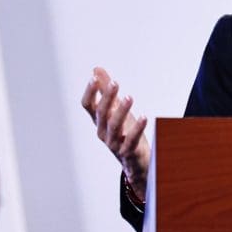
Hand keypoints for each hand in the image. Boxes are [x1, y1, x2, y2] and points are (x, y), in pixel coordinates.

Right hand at [81, 67, 150, 200]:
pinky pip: (131, 139)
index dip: (89, 92)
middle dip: (107, 98)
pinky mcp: (127, 152)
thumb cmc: (125, 132)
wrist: (136, 162)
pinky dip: (137, 128)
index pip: (88, 105)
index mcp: (99, 120)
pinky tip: (144, 116)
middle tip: (116, 83)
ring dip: (121, 111)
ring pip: (115, 126)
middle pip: (101, 113)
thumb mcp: (115, 109)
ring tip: (129, 97)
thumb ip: (106, 90)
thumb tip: (96, 69)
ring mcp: (114, 143)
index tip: (94, 78)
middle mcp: (103, 132)